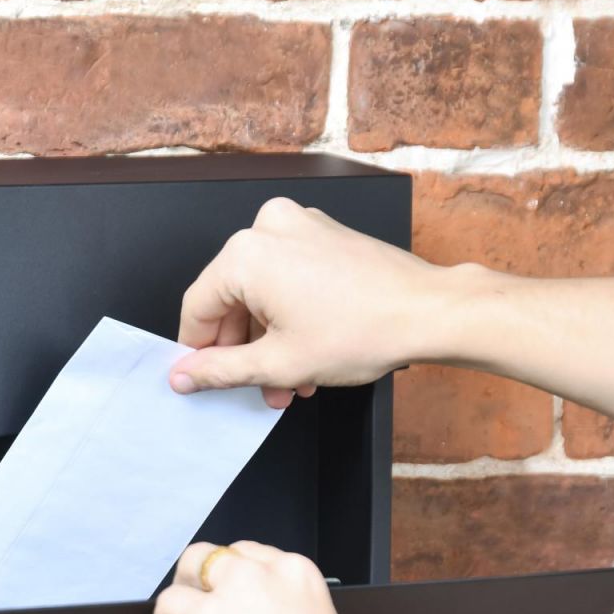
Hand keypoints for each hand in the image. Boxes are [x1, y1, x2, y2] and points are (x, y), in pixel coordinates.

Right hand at [171, 197, 460, 405]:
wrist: (428, 312)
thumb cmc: (365, 329)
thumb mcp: (278, 364)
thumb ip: (219, 371)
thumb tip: (185, 375)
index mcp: (247, 255)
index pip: (198, 308)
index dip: (197, 350)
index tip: (199, 376)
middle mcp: (268, 229)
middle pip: (230, 299)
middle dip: (242, 350)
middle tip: (255, 387)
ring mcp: (299, 226)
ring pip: (260, 292)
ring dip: (268, 339)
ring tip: (287, 379)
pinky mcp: (322, 233)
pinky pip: (285, 276)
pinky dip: (287, 313)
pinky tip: (303, 351)